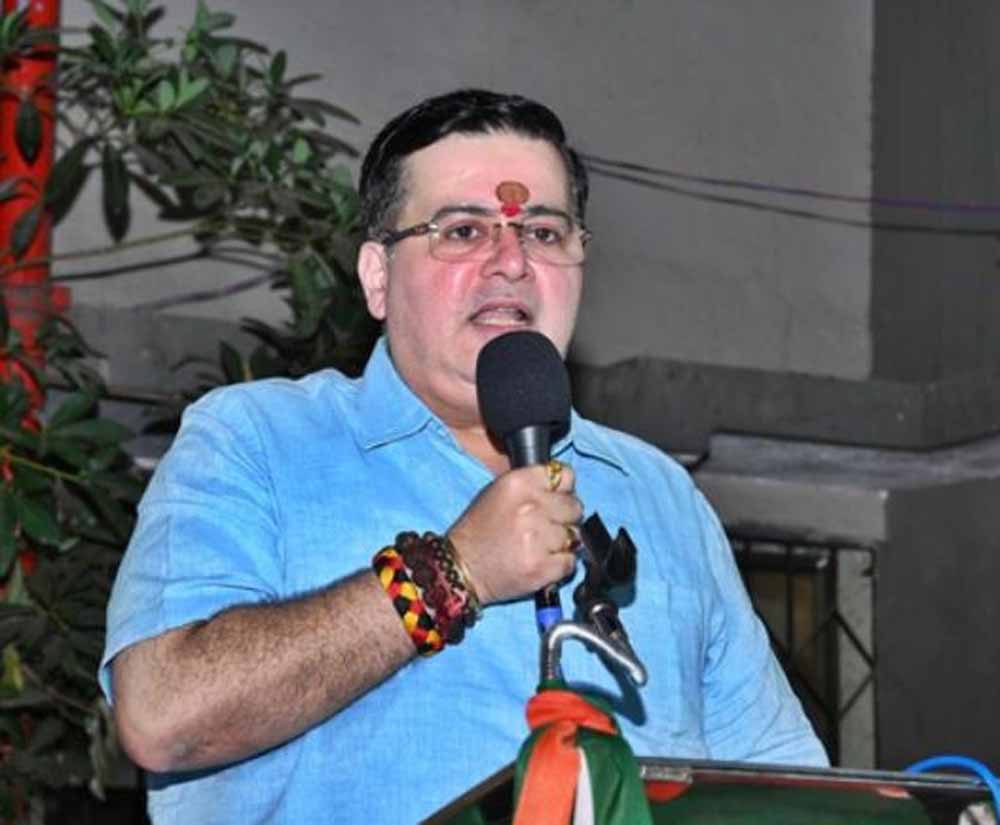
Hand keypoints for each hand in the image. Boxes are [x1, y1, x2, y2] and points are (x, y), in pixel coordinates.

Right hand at [447, 462, 582, 605]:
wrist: (460, 568)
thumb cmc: (477, 530)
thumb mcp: (498, 491)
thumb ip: (532, 485)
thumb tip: (564, 487)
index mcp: (519, 483)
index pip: (565, 475)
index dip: (564, 489)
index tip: (559, 498)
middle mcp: (530, 507)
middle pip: (575, 506)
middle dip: (565, 517)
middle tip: (547, 526)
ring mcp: (538, 538)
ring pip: (574, 536)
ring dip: (562, 542)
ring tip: (541, 546)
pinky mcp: (542, 567)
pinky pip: (571, 561)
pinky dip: (560, 564)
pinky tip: (542, 561)